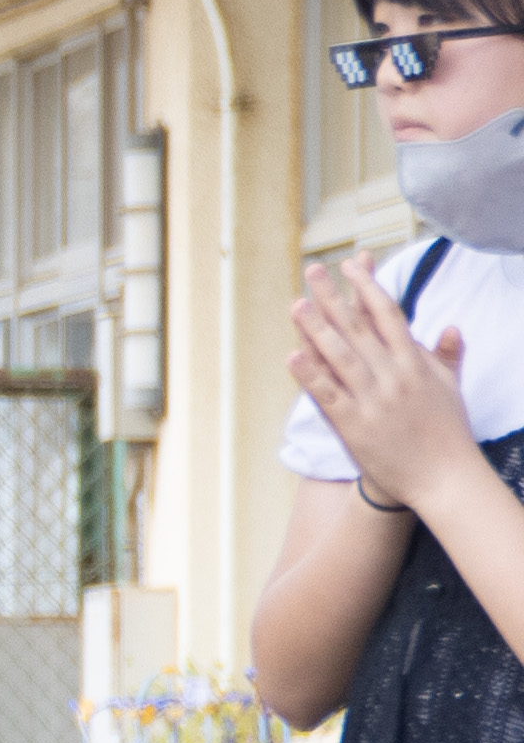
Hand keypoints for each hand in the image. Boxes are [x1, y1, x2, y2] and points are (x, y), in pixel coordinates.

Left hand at [302, 255, 485, 511]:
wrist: (444, 478)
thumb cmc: (448, 431)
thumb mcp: (451, 388)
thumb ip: (447, 355)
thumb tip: (451, 326)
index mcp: (416, 363)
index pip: (389, 315)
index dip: (368, 287)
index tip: (351, 264)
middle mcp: (394, 376)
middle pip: (359, 329)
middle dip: (334, 297)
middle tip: (313, 270)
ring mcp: (373, 400)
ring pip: (340, 357)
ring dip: (316, 329)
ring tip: (296, 304)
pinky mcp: (354, 425)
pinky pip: (328, 395)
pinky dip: (310, 376)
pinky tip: (291, 356)